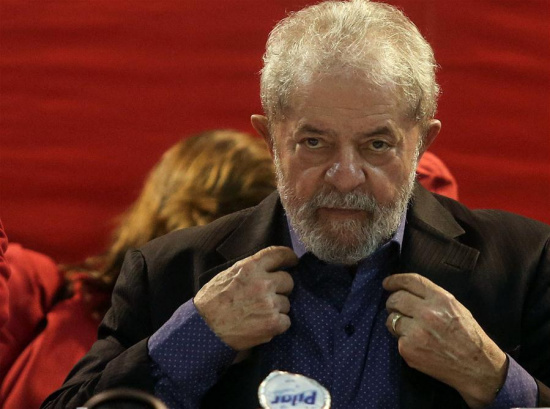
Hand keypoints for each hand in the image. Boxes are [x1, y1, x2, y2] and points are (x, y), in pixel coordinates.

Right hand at [194, 246, 297, 350]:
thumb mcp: (228, 275)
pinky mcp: (273, 323)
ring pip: (287, 303)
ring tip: (258, 313)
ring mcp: (269, 304)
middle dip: (281, 288)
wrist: (204, 330)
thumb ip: (250, 269)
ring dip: (277, 308)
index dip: (289, 257)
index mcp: (250, 267)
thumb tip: (269, 267)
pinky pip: (286, 321)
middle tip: (268, 296)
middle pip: (288, 280)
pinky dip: (277, 324)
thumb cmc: (212, 302)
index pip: (279, 254)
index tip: (293, 261)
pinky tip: (262, 325)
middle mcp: (263, 283)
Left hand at [383, 273, 506, 407]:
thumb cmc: (468, 336)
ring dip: (396, 322)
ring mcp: (416, 332)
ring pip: (391, 318)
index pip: (411, 281)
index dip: (395, 280)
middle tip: (395, 308)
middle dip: (392, 302)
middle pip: (395, 298)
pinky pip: (397, 338)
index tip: (387, 283)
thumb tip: (407, 291)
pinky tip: (417, 345)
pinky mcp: (408, 349)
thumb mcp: (456, 308)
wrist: (477, 368)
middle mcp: (427, 313)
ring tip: (410, 329)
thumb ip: (432, 297)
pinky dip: (403, 341)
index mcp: (441, 299)